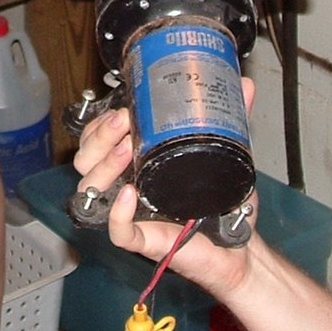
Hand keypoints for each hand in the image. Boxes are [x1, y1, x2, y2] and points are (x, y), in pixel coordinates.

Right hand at [73, 80, 257, 298]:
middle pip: (86, 160)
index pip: (97, 140)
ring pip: (91, 191)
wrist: (240, 246)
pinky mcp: (144, 240)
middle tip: (124, 121)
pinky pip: (117, 230)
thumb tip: (245, 84)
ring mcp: (132, 213)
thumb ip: (230, 121)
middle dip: (99, 137)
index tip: (123, 107)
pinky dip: (117, 212)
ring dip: (104, 165)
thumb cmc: (223, 203)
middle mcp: (127, 185)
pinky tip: (128, 194)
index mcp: (137, 163)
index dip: (100, 124)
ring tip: (126, 149)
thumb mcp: (224, 154)